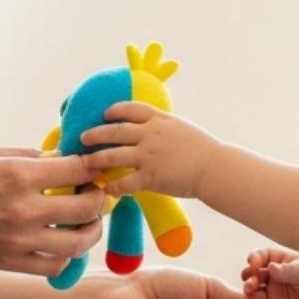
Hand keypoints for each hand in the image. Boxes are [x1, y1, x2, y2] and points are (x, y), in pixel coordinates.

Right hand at [0, 146, 107, 276]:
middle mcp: (23, 209)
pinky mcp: (10, 262)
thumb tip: (60, 157)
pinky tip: (64, 245)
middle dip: (99, 198)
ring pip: (78, 242)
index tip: (97, 166)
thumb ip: (28, 156)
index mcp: (19, 175)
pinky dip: (67, 257)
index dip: (95, 166)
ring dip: (91, 231)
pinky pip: (55, 265)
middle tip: (95, 193)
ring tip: (88, 222)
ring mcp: (18, 239)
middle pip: (87, 207)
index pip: (78, 169)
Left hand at [78, 101, 222, 198]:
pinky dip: (113, 186)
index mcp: (159, 119)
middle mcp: (150, 134)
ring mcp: (148, 155)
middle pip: (114, 130)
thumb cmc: (203, 150)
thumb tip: (153, 127)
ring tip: (86, 163)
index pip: (130, 109)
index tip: (104, 115)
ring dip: (96, 159)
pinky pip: (124, 182)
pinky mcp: (150, 176)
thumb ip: (163, 126)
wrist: (215, 168)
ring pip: (113, 155)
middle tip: (82, 138)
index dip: (114, 110)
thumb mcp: (181, 128)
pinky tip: (107, 189)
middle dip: (95, 133)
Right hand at [238, 247, 298, 298]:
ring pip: (254, 298)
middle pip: (251, 277)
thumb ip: (289, 270)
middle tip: (251, 285)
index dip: (253, 259)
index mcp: (279, 262)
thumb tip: (270, 267)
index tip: (254, 264)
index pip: (259, 257)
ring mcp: (273, 297)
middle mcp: (272, 279)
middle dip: (248, 280)